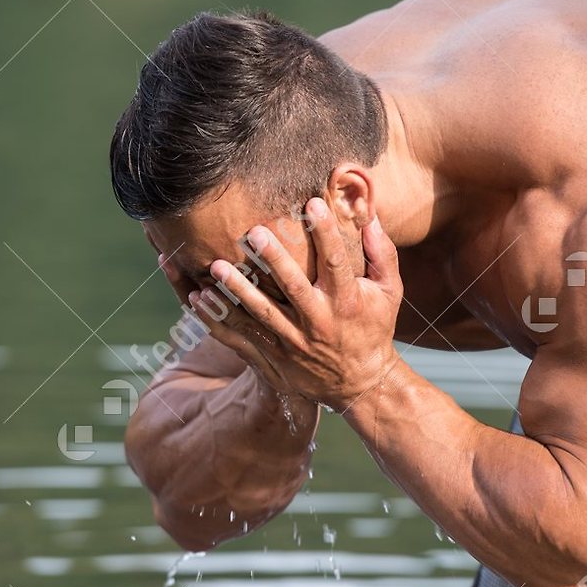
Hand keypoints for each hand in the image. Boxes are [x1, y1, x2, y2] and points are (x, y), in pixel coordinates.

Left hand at [193, 197, 403, 409]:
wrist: (359, 384)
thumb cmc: (373, 328)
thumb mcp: (389, 292)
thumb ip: (382, 253)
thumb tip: (371, 216)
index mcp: (346, 303)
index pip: (336, 263)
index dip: (326, 233)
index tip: (313, 203)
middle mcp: (318, 323)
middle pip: (293, 289)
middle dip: (275, 261)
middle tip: (255, 233)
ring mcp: (293, 343)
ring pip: (261, 315)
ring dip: (237, 291)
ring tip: (216, 267)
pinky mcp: (273, 359)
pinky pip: (240, 338)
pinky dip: (218, 320)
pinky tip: (197, 299)